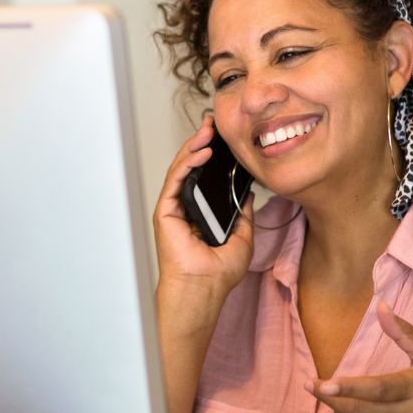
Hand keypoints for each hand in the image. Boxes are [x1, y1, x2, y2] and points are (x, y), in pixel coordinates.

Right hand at [153, 115, 254, 298]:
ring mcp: (173, 208)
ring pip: (181, 168)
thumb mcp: (242, 236)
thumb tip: (247, 192)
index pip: (205, 176)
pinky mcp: (165, 211)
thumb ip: (242, 212)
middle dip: (202, 142)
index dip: (212, 154)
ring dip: (194, 146)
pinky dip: (187, 162)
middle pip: (191, 167)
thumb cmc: (218, 273)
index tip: (224, 136)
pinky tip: (202, 151)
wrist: (204, 288)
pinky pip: (175, 179)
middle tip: (214, 123)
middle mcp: (185, 208)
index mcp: (201, 212)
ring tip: (209, 131)